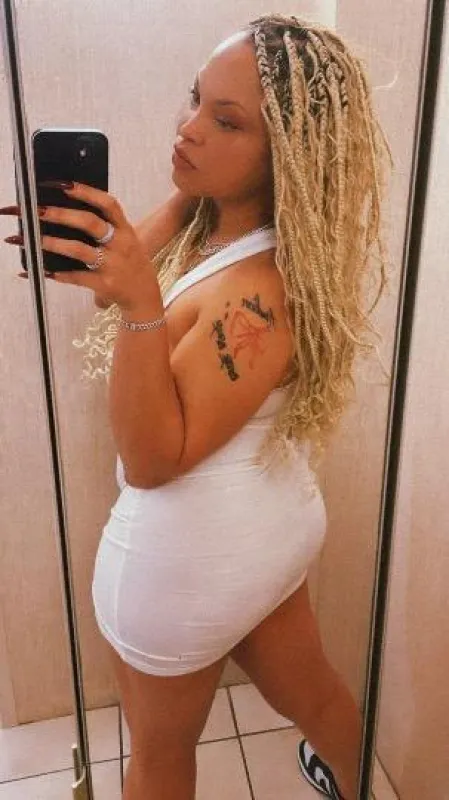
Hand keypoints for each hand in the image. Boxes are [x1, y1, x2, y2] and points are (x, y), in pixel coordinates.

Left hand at [5, 182, 157, 310]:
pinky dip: (59, 274)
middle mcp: (120, 245)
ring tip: (35, 240)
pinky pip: (78, 277)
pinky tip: (43, 270)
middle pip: (90, 223)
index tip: (64, 185)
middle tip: (39, 211)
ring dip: (55, 244)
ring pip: (80, 250)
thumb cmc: (128, 261)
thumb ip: (105, 225)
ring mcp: (112, 265)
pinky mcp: (105, 284)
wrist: (144, 294)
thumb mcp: (125, 240)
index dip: (86, 192)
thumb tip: (66, 208)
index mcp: (125, 229)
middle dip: (62, 215)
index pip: (108, 204)